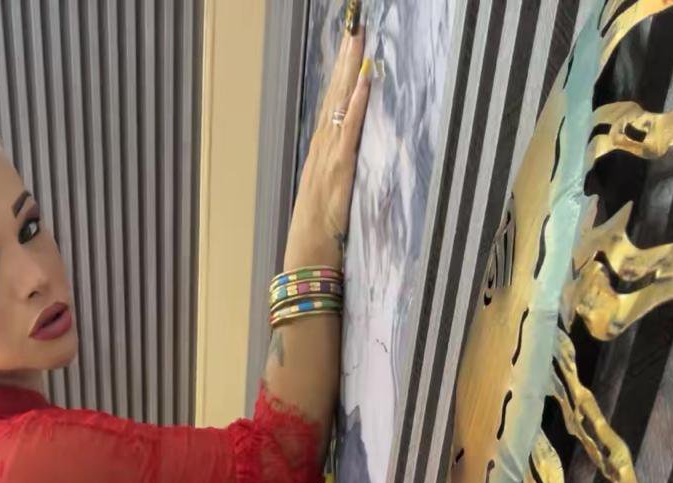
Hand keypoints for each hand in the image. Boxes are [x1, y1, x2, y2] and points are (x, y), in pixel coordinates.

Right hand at [284, 22, 372, 269]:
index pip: (332, 110)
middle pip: (334, 99)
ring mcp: (327, 160)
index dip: (341, 80)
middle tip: (355, 27)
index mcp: (320, 159)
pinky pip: (349, 130)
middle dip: (345, 63)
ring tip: (359, 38)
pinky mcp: (338, 171)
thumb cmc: (319, 243)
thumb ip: (340, 183)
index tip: (351, 50)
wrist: (306, 264)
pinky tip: (366, 79)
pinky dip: (357, 103)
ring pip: (340, 106)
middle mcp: (320, 153)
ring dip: (350, 71)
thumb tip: (353, 171)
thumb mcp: (332, 205)